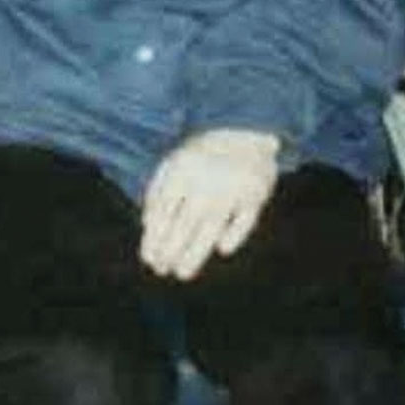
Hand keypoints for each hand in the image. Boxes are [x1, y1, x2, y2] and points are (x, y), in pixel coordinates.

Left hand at [140, 128, 279, 280]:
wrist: (244, 131)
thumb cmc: (201, 155)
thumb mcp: (173, 163)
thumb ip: (157, 191)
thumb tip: (147, 226)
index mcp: (182, 169)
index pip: (163, 211)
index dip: (154, 238)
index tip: (149, 259)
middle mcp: (206, 179)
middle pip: (185, 223)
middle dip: (171, 250)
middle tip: (162, 270)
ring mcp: (232, 187)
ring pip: (211, 228)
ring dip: (195, 253)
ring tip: (182, 272)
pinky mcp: (256, 194)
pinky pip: (245, 220)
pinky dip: (235, 235)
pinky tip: (223, 249)